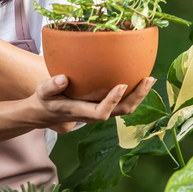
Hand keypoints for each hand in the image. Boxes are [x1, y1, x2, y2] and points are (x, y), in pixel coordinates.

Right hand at [29, 75, 156, 131]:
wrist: (49, 111)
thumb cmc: (47, 99)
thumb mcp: (43, 92)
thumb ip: (51, 86)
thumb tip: (62, 79)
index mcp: (80, 112)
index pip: (100, 112)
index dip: (112, 101)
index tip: (122, 86)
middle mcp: (94, 114)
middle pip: (121, 112)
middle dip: (136, 98)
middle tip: (148, 79)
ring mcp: (101, 110)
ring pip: (125, 108)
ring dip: (139, 95)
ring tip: (150, 78)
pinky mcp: (104, 105)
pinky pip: (123, 102)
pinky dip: (134, 92)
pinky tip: (139, 77)